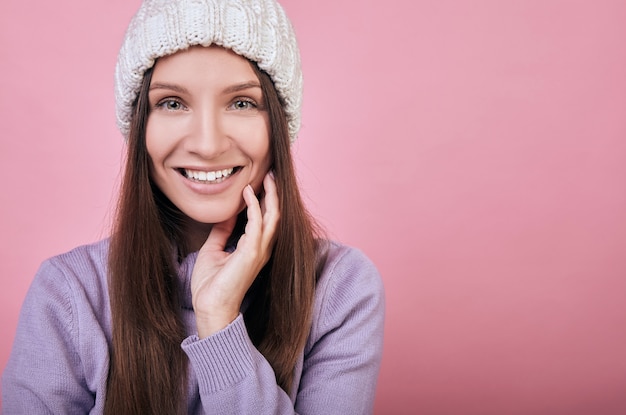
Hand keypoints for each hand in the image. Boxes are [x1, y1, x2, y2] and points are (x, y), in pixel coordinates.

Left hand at [190, 172, 278, 337]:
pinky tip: (248, 192)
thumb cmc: (211, 284)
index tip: (260, 183)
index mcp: (255, 249)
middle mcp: (262, 249)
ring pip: (272, 217)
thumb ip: (222, 232)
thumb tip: (225, 215)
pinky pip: (257, 223)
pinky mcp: (251, 253)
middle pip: (275, 216)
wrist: (210, 307)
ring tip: (267, 178)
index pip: (266, 220)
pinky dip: (254, 206)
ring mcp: (259, 251)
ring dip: (270, 196)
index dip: (265, 201)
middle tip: (271, 175)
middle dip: (274, 195)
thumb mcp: (213, 250)